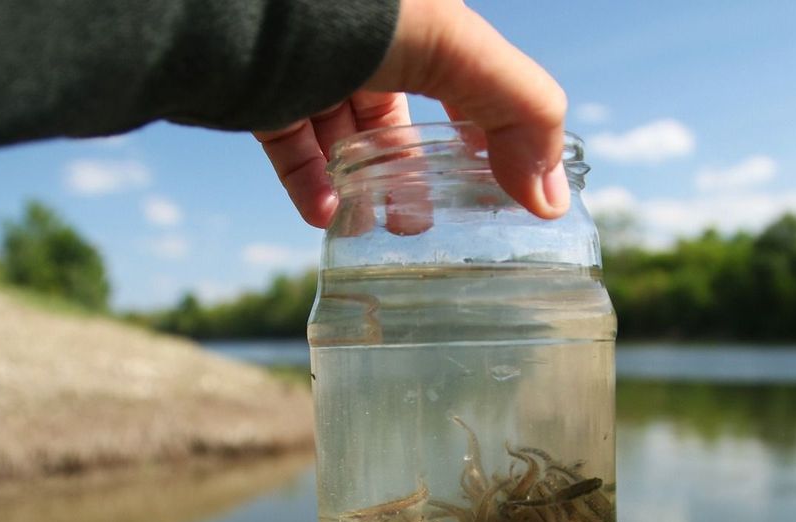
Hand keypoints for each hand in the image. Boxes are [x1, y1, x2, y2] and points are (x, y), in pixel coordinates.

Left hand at [254, 0, 568, 227]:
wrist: (244, 6)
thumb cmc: (358, 10)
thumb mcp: (460, 51)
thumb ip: (521, 115)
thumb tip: (551, 201)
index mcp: (423, 20)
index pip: (469, 79)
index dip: (489, 131)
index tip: (499, 188)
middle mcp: (368, 39)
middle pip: (403, 114)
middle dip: (418, 172)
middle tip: (431, 220)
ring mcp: (313, 65)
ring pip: (346, 135)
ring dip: (367, 185)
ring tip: (383, 226)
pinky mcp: (262, 90)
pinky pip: (292, 144)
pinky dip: (310, 183)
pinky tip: (326, 215)